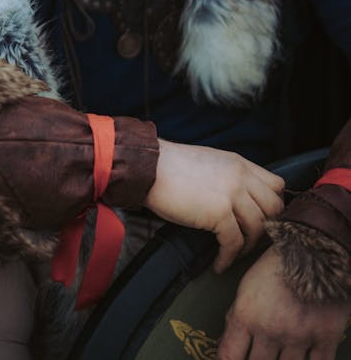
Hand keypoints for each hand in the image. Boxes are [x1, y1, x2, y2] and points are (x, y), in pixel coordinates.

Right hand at [144, 140, 283, 271]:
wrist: (150, 168)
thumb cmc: (172, 167)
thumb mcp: (210, 163)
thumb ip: (230, 176)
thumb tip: (241, 200)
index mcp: (240, 163)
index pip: (276, 185)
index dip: (272, 206)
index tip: (261, 220)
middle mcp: (241, 176)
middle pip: (275, 208)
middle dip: (267, 228)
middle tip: (251, 240)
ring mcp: (231, 194)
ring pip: (258, 228)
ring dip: (247, 247)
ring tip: (232, 255)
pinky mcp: (218, 213)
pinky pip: (234, 243)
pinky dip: (228, 258)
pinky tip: (218, 264)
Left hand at [217, 246, 350, 359]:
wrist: (313, 247)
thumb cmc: (278, 262)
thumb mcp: (247, 284)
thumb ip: (237, 314)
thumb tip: (227, 339)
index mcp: (248, 316)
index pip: (230, 355)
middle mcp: (270, 331)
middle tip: (259, 353)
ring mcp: (298, 337)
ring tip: (281, 350)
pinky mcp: (324, 338)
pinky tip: (304, 356)